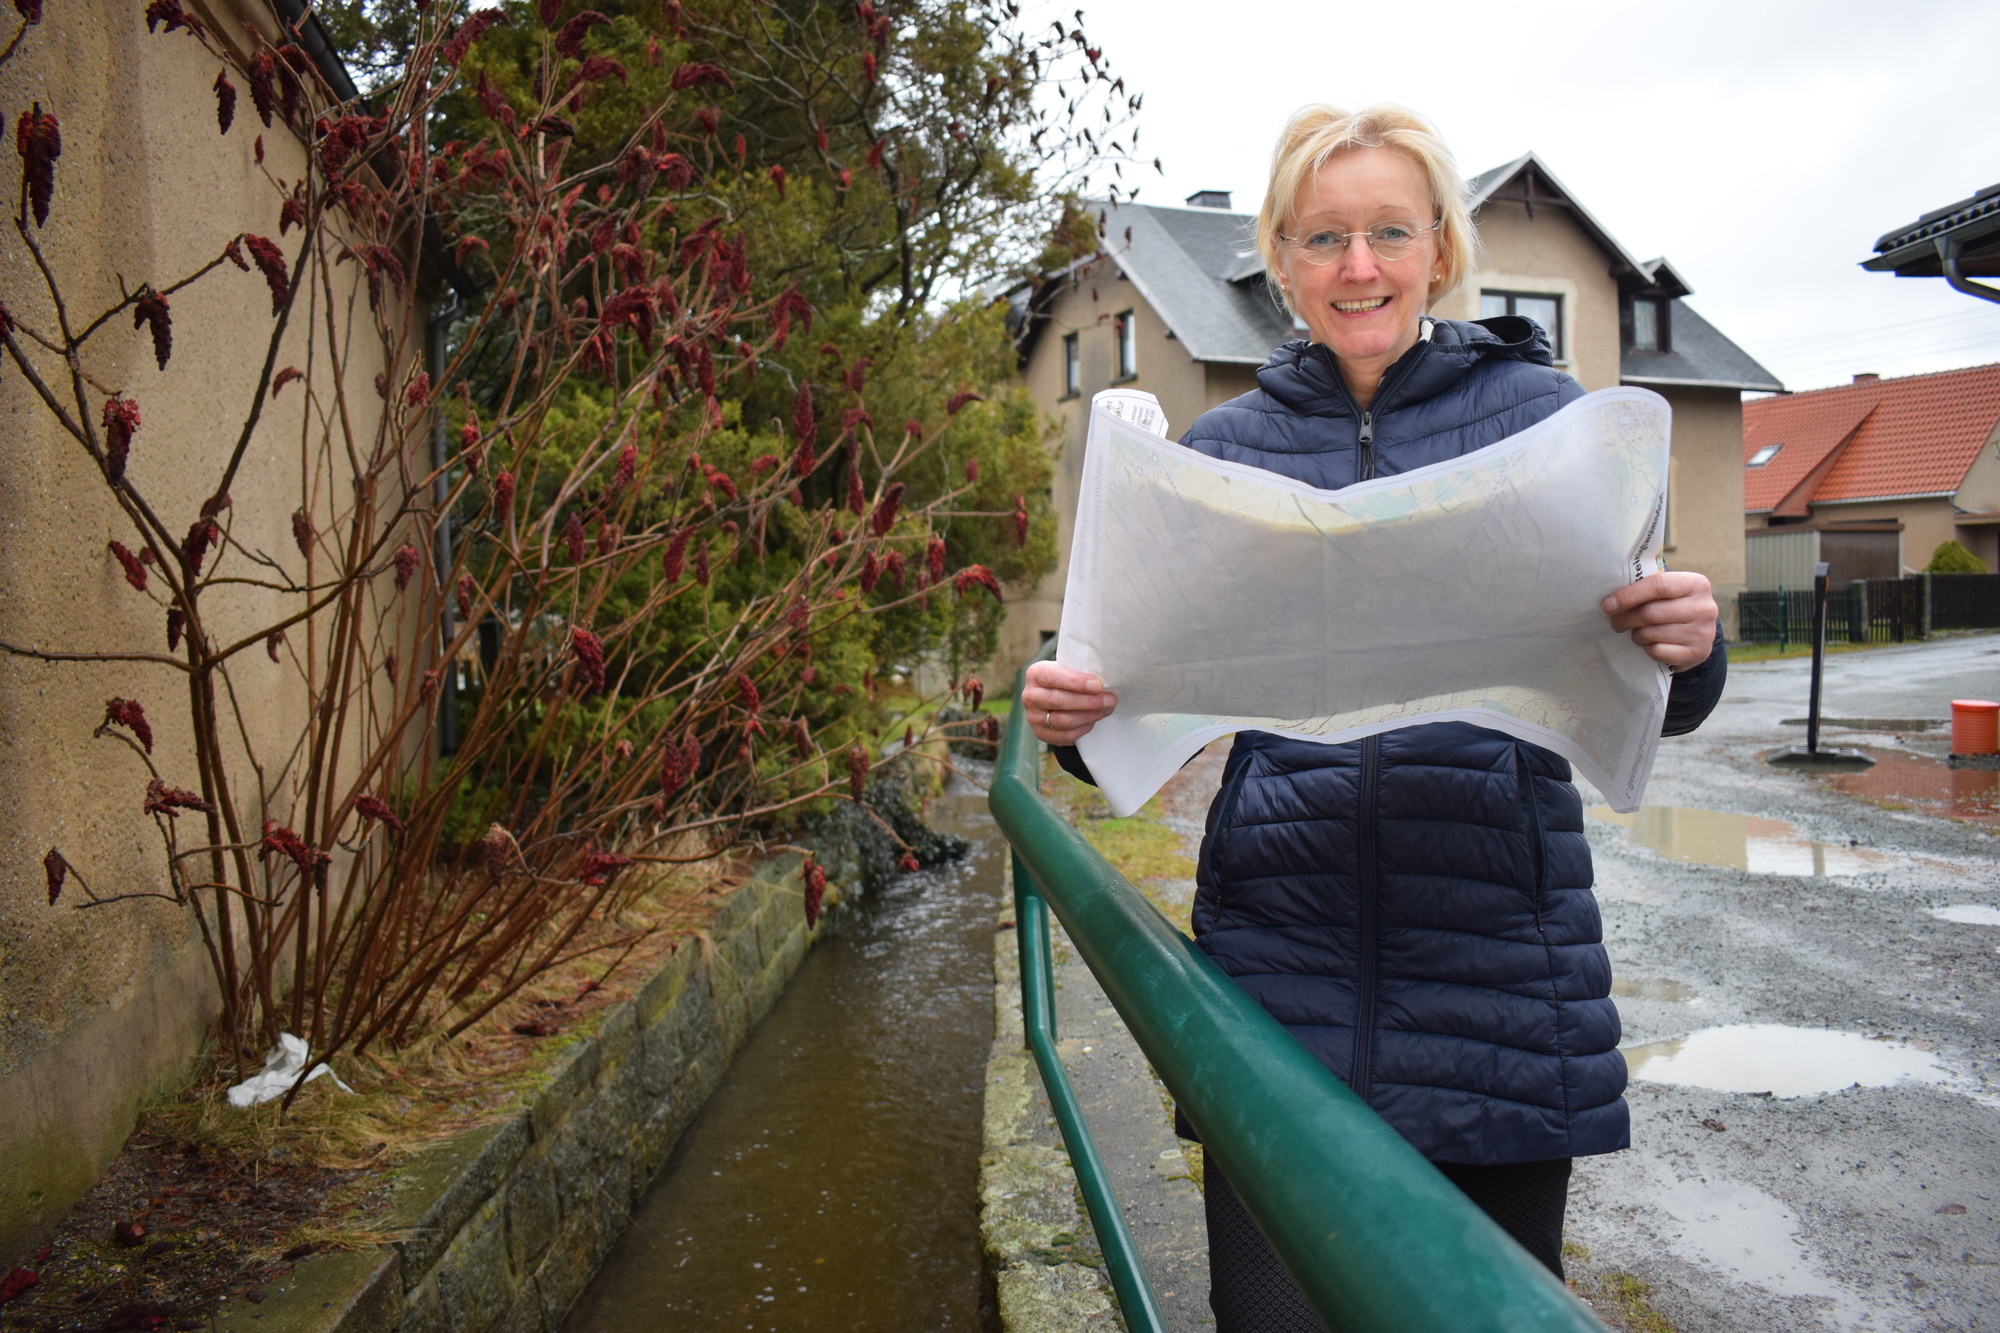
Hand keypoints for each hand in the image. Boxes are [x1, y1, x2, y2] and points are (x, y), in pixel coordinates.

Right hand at [1023, 660, 1115, 745]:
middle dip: (1088, 701)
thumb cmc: (1066, 680)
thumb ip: (1080, 672)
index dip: (1076, 682)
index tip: (1098, 685)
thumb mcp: (1068, 669)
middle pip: (1059, 701)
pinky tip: (1093, 721)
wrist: (1053, 697)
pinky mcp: (1041, 733)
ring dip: (1089, 716)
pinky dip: (1082, 729)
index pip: (1053, 677)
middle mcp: (1030, 696)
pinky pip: (1064, 736)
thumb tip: (1105, 682)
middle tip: (1110, 699)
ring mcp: (1033, 717)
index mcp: (1035, 674)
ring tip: (1106, 709)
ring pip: (1063, 720)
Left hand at [1602, 571, 1717, 670]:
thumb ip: (1646, 588)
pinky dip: (1647, 649)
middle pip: (1651, 612)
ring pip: (1652, 633)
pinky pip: (1658, 651)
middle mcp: (1704, 607)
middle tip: (1615, 622)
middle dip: (1625, 619)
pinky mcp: (1697, 653)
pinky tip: (1650, 644)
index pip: (1658, 585)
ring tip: (1636, 632)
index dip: (1628, 595)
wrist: (1697, 634)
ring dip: (1636, 635)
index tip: (1607, 605)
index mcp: (1696, 584)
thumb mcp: (1667, 592)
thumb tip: (1611, 600)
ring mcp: (1703, 632)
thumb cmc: (1672, 607)